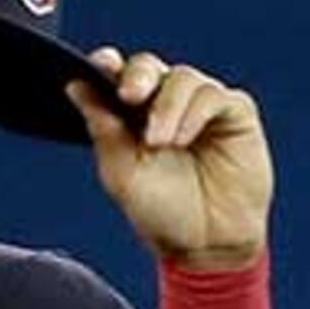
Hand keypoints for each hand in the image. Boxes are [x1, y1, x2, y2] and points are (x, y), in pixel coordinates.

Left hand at [71, 49, 270, 270]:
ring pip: (183, 78)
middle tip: (129, 96)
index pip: (118, 76)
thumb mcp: (122, 173)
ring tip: (159, 142)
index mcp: (133, 114)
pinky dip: (194, 113)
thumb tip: (75, 86)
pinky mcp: (234, 113)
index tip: (100, 64)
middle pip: (149, 67)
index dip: (107, 65)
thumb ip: (103, 129)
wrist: (204, 244)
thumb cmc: (162, 210)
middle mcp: (166, 103)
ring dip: (167, 107)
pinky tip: (182, 140)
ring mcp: (202, 105)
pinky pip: (214, 96)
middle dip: (137, 76)